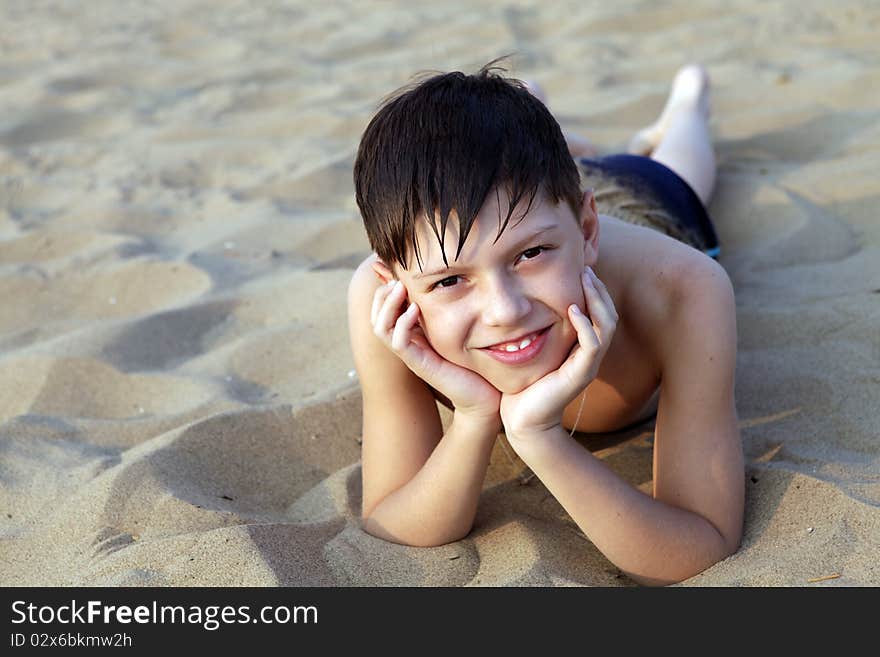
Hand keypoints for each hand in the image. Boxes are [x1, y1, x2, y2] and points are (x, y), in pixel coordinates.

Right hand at [371, 279, 501, 422]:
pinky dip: (402, 324)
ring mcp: (411, 355)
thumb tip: (440, 279)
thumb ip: (446, 306)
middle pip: (376, 316)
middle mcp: (406, 343)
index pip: (382, 308)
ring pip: (381, 328)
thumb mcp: (458, 324)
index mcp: (412, 332)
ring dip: (387, 305)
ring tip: (401, 288)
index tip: (400, 272)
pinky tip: (415, 310)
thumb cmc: (473, 359)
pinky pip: (398, 343)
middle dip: (382, 294)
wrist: (485, 395)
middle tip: (397, 277)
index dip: (386, 288)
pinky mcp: (420, 365)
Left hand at [500, 266, 617, 440]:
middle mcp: (590, 356)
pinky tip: (573, 310)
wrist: (522, 421)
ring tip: (585, 280)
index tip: (580, 269)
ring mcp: (588, 365)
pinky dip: (586, 325)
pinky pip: (593, 345)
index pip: (599, 313)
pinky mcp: (580, 375)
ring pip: (607, 326)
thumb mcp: (531, 350)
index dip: (594, 291)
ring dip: (597, 301)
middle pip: (609, 315)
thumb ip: (535, 329)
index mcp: (582, 349)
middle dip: (599, 290)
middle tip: (586, 268)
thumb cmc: (523, 386)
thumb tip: (524, 303)